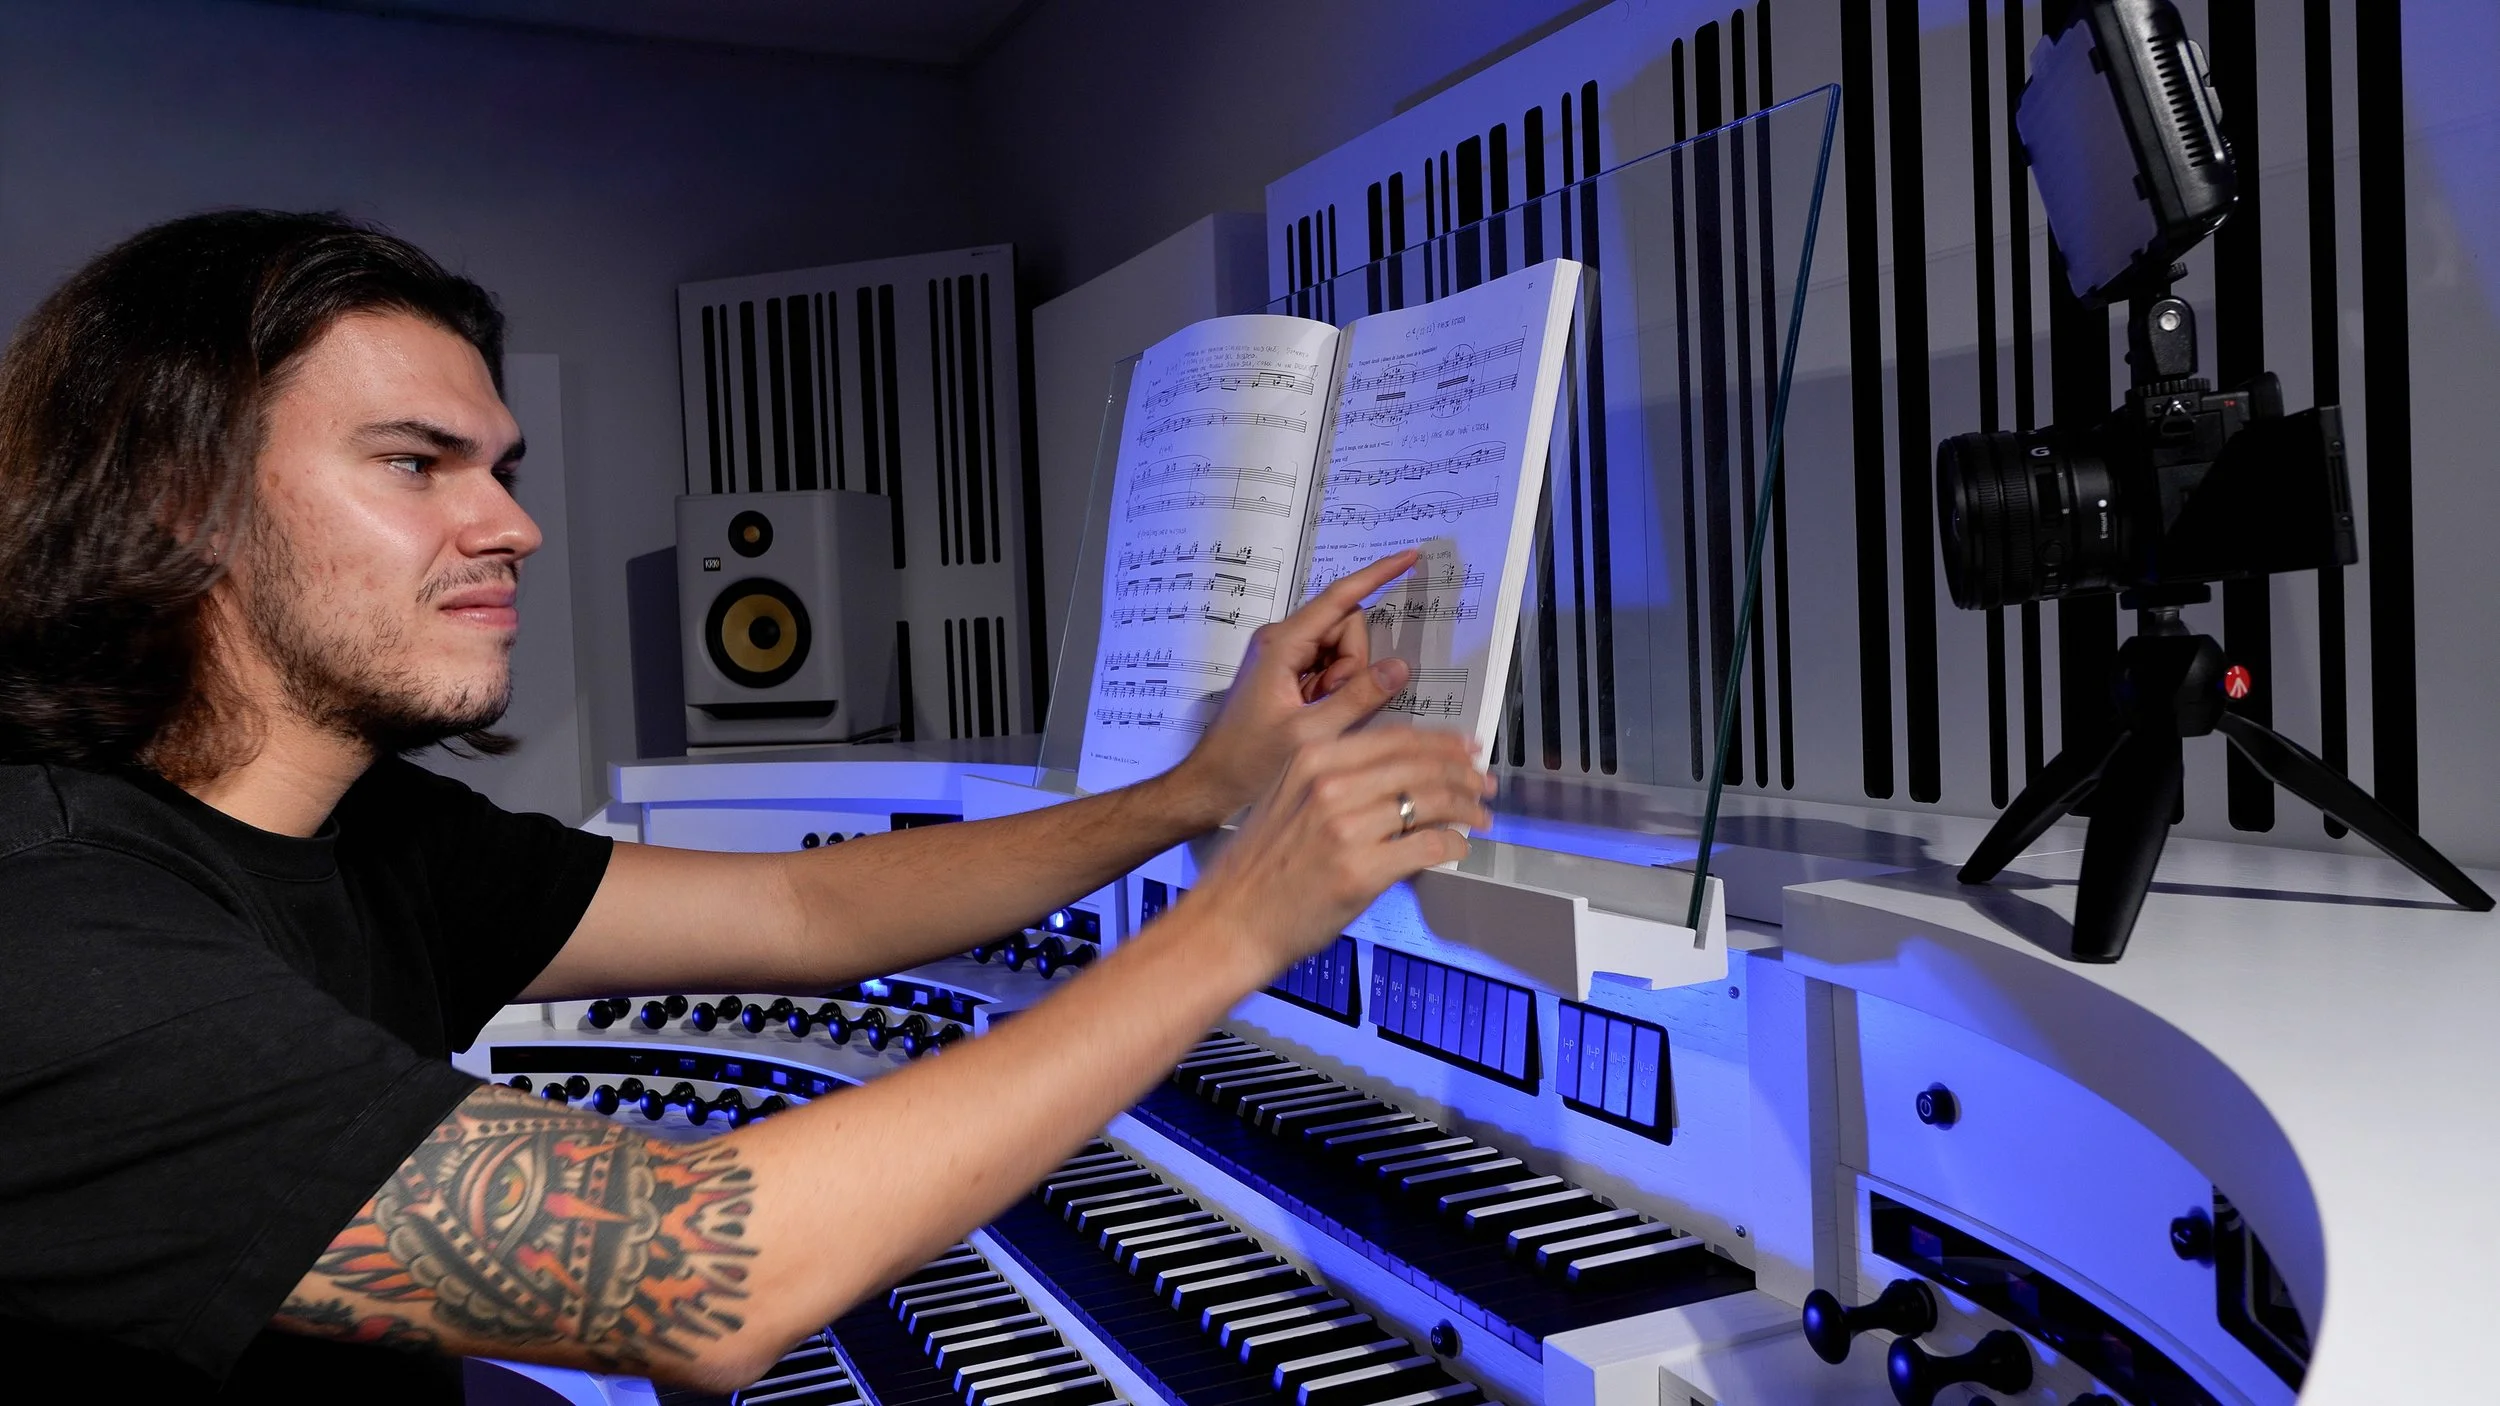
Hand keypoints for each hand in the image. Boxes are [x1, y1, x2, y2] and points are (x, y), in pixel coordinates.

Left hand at [1164, 551, 1422, 825]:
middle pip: (1346, 628)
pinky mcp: (1287, 673)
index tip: (1408, 556)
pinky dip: (1333, 691)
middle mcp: (1281, 640)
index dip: (1376, 576)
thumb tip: (1400, 666)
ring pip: (1342, 651)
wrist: (1212, 783)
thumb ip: (1359, 698)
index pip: (1339, 598)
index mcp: (1282, 643)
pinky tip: (1314, 716)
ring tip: (1317, 716)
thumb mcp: (1311, 733)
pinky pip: (1329, 669)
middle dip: (1353, 665)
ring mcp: (1284, 656)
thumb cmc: (1249, 761)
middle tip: (1330, 705)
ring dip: (1343, 683)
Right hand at [1187, 726, 1493, 979]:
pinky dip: (1453, 845)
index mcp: (1311, 759)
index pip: (1396, 737)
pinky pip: (1427, 845)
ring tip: (1480, 816)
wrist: (1229, 921)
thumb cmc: (1256, 869)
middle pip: (1419, 764)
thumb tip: (1398, 778)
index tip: (1464, 749)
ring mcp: (1346, 827)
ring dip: (1466, 808)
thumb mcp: (1286, 799)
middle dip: (1462, 772)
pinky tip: (1458, 848)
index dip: (1440, 742)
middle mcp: (1330, 784)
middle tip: (1484, 783)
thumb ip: (1335, 780)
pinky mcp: (1361, 870)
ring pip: (1431, 801)